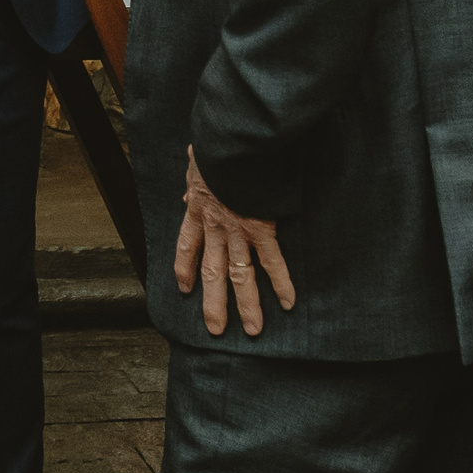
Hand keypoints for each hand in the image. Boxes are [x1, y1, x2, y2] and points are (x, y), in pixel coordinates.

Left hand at [175, 147, 295, 337]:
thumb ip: (195, 184)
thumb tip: (187, 192)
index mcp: (198, 210)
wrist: (232, 142)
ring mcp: (238, 231)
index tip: (185, 288)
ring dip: (248, 305)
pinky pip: (272, 261)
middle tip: (215, 329)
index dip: (185, 269)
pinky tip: (288, 302)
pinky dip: (281, 283)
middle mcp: (216, 227)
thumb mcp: (197, 165)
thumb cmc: (216, 148)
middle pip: (212, 272)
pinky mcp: (262, 228)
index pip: (186, 246)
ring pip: (240, 276)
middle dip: (213, 303)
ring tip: (253, 330)